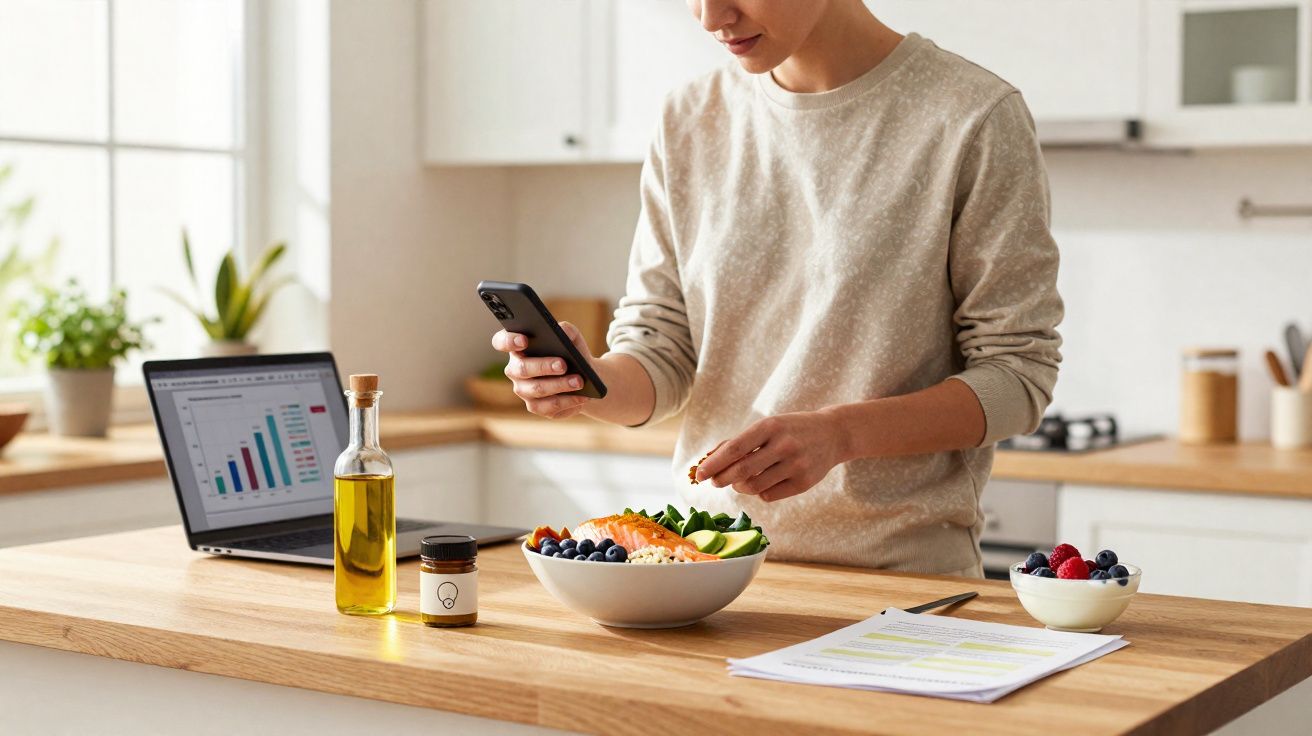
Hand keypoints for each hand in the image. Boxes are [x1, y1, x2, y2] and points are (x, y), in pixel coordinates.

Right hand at [492, 321, 595, 419]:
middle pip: (522, 368)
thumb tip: (563, 331)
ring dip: (559, 385)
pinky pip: (548, 407)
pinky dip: (566, 402)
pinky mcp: (535, 407)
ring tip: (579, 382)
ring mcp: (523, 390)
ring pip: (537, 389)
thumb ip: (567, 330)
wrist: (584, 377)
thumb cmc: (572, 353)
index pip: (501, 342)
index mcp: (518, 347)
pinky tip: (581, 397)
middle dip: (543, 366)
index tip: (524, 340)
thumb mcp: (572, 338)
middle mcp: (515, 370)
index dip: (508, 341)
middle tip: (563, 364)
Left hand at [694, 410, 846, 501]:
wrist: (832, 434)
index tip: (700, 474)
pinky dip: (759, 492)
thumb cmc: (791, 429)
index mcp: (771, 426)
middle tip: (714, 482)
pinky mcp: (804, 483)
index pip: (735, 448)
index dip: (714, 463)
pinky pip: (769, 495)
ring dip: (740, 487)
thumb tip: (709, 459)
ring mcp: (796, 465)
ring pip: (755, 486)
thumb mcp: (768, 426)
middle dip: (722, 479)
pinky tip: (762, 483)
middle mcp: (784, 445)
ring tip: (740, 481)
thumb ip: (739, 442)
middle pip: (742, 470)